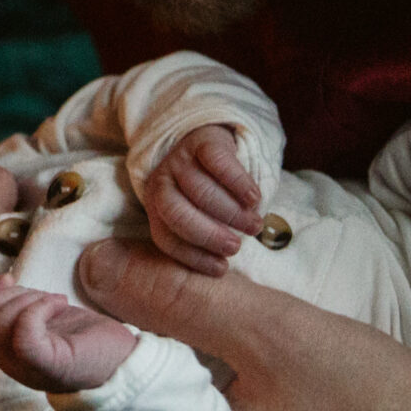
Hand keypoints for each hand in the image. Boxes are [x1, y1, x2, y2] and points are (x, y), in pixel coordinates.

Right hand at [0, 274, 137, 392]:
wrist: (126, 363)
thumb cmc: (89, 339)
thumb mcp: (46, 319)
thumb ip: (20, 309)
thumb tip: (2, 283)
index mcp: (8, 354)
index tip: (9, 279)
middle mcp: (13, 365)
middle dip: (7, 294)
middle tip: (40, 295)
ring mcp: (29, 368)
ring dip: (27, 298)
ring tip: (55, 302)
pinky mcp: (50, 365)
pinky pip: (23, 333)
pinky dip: (39, 307)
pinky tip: (60, 303)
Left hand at [144, 123, 263, 275]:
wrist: (210, 142)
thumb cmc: (209, 190)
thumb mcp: (198, 214)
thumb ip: (203, 236)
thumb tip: (223, 269)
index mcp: (156, 207)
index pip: (166, 237)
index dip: (193, 256)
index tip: (221, 268)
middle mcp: (162, 182)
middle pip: (177, 214)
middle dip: (208, 235)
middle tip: (236, 246)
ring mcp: (180, 159)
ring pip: (200, 190)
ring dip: (231, 213)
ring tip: (253, 225)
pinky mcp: (201, 141)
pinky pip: (218, 163)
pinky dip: (238, 184)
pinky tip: (254, 198)